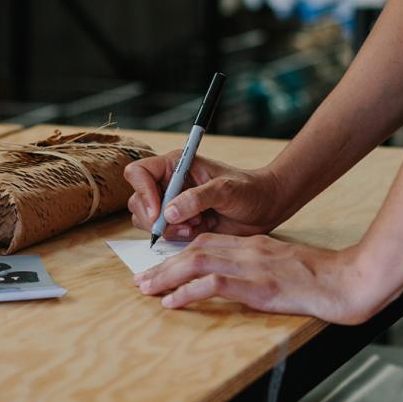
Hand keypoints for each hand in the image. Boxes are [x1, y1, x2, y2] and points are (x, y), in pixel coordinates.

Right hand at [124, 153, 284, 240]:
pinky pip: (162, 233)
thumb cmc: (249, 190)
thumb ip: (197, 198)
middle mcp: (168, 183)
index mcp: (175, 165)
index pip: (138, 173)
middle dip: (154, 217)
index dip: (143, 191)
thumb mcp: (226, 190)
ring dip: (167, 228)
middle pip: (137, 200)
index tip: (159, 210)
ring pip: (145, 219)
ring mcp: (171, 203)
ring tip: (194, 225)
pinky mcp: (178, 222)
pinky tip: (198, 230)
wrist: (265, 208)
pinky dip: (176, 236)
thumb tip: (168, 213)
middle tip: (181, 224)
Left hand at [134, 233, 373, 324]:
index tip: (157, 265)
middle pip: (193, 251)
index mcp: (248, 244)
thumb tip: (230, 276)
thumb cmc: (315, 275)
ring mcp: (249, 266)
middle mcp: (244, 250)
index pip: (203, 243)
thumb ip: (253, 264)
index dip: (177, 254)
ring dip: (166, 276)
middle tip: (141, 280)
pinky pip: (213, 284)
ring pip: (196, 263)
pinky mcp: (257, 285)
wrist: (344, 280)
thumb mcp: (278, 262)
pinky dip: (188, 292)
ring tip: (146, 289)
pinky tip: (172, 302)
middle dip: (163, 265)